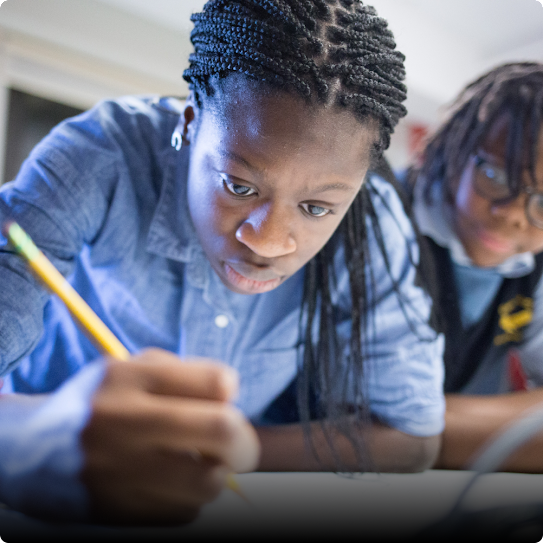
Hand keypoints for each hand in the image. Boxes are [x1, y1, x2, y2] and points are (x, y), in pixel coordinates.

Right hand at [80, 348, 259, 524]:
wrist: (31, 453)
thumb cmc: (100, 404)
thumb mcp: (130, 370)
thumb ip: (182, 376)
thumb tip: (230, 400)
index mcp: (129, 379)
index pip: (217, 382)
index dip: (229, 391)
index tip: (222, 400)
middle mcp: (124, 422)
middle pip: (222, 430)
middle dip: (244, 442)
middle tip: (239, 447)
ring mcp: (120, 472)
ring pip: (208, 482)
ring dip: (214, 474)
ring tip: (197, 464)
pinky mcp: (118, 512)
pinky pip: (184, 512)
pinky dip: (187, 498)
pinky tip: (167, 483)